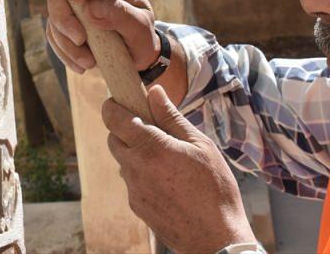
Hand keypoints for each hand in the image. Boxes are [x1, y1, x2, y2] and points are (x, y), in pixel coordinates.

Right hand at [45, 0, 158, 73]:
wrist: (135, 58)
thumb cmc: (141, 37)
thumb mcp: (141, 29)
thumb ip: (122, 15)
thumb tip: (92, 9)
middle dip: (64, 15)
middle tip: (80, 39)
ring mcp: (74, 4)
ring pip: (53, 14)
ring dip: (66, 42)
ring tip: (89, 63)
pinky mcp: (64, 23)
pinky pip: (52, 34)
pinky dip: (64, 52)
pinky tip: (81, 65)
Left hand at [102, 86, 255, 253]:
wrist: (216, 238)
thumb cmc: (215, 188)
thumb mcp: (200, 145)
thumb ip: (172, 117)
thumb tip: (154, 92)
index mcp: (150, 147)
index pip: (113, 119)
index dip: (112, 106)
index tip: (119, 100)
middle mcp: (134, 168)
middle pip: (114, 139)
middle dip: (125, 129)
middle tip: (150, 128)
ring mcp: (133, 190)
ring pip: (123, 161)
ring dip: (135, 153)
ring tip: (165, 158)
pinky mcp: (137, 206)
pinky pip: (132, 182)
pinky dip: (142, 174)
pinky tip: (168, 180)